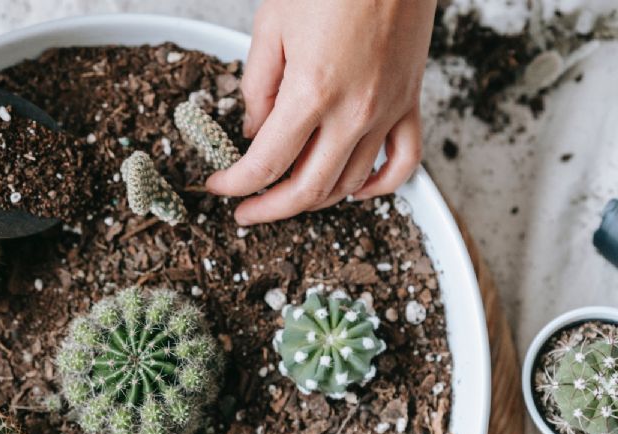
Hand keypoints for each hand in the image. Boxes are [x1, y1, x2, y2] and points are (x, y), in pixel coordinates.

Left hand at [207, 0, 435, 224]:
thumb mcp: (272, 26)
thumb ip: (258, 86)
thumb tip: (254, 132)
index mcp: (312, 92)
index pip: (265, 164)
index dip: (235, 184)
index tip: (219, 186)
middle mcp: (353, 111)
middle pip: (306, 189)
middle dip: (268, 209)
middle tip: (245, 212)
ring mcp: (386, 111)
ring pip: (348, 184)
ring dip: (313, 200)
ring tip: (285, 197)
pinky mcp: (410, 102)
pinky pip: (402, 163)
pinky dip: (377, 188)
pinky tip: (353, 191)